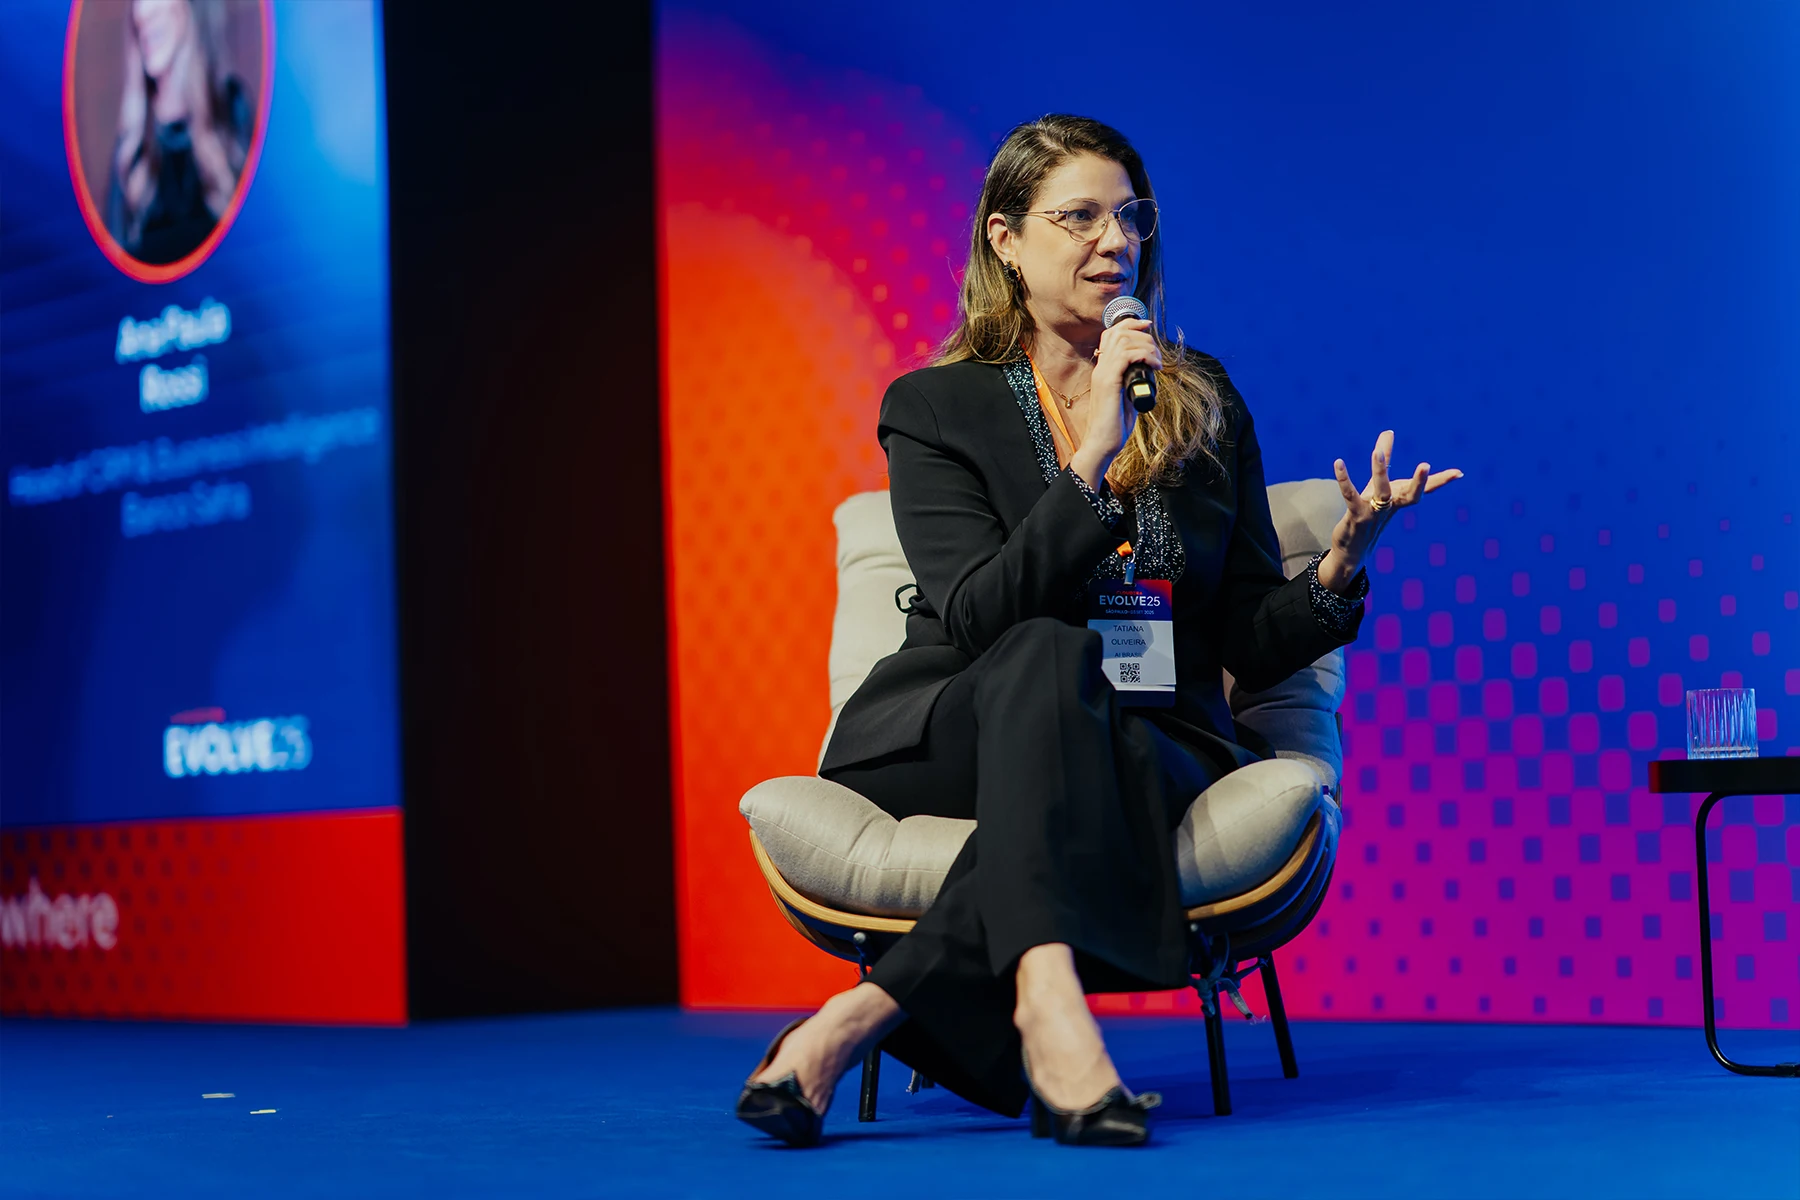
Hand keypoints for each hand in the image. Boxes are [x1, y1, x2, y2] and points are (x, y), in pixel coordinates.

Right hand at [1070, 318, 1160, 489]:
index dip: (1131, 323)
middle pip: (1119, 332)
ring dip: (1147, 346)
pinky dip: (1145, 356)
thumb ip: (1132, 381)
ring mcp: (1103, 373)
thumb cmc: (1115, 424)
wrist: (1103, 443)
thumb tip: (1148, 371)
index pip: (1111, 333)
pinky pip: (1126, 355)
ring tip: (1157, 362)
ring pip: (1124, 340)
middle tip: (1157, 353)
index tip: (1148, 326)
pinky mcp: (1108, 382)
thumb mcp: (1126, 396)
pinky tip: (1154, 366)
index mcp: (1103, 368)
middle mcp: (1100, 367)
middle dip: (1144, 335)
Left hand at [1320, 429, 1462, 593]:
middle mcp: (1391, 507)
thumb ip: (1385, 457)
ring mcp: (1374, 513)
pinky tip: (1339, 463)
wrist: (1353, 550)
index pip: (1423, 490)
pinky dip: (1344, 480)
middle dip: (1418, 481)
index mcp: (1400, 499)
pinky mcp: (1355, 517)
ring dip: (1380, 473)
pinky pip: (1350, 496)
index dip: (1441, 481)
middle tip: (1426, 464)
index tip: (1459, 473)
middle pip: (1410, 495)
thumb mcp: (1377, 484)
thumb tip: (1388, 430)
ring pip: (1381, 493)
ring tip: (1376, 452)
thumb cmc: (1368, 512)